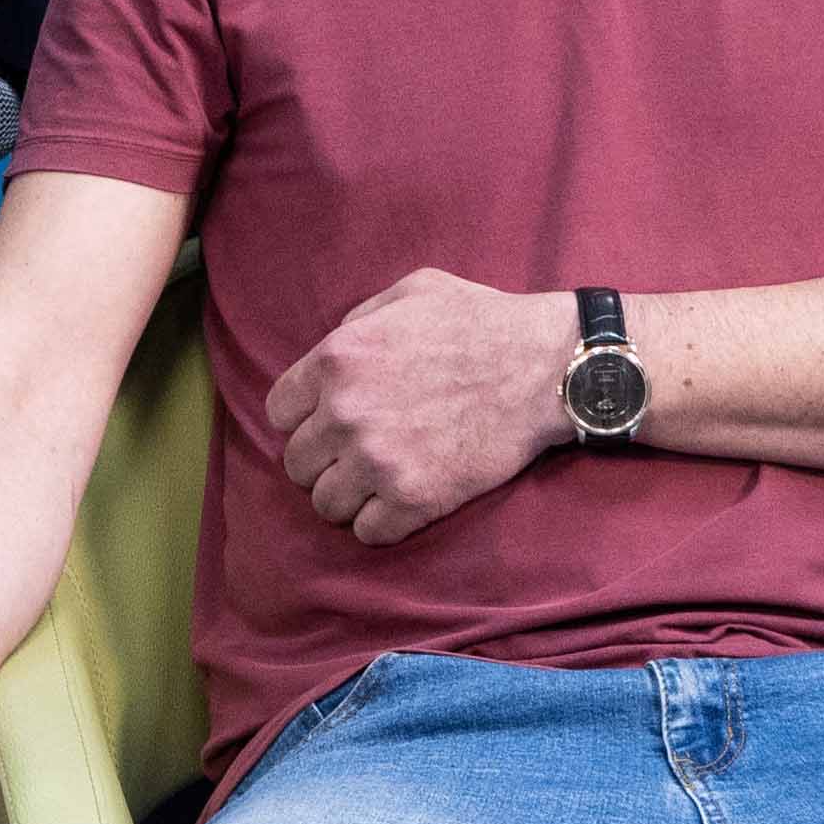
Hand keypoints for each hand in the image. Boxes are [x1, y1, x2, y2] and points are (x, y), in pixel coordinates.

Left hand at [266, 270, 575, 544]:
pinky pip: (367, 531)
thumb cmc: (480, 321)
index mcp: (338, 359)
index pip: (279, 411)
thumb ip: (359, 321)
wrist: (544, 368)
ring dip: (348, 495)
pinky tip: (401, 499)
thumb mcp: (410, 292)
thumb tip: (332, 354)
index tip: (328, 420)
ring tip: (376, 481)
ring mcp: (378, 461)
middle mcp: (346, 413)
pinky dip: (381, 521)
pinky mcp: (414, 499)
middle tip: (356, 452)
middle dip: (323, 458)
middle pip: (296, 463)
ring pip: (325, 504)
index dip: (303, 416)